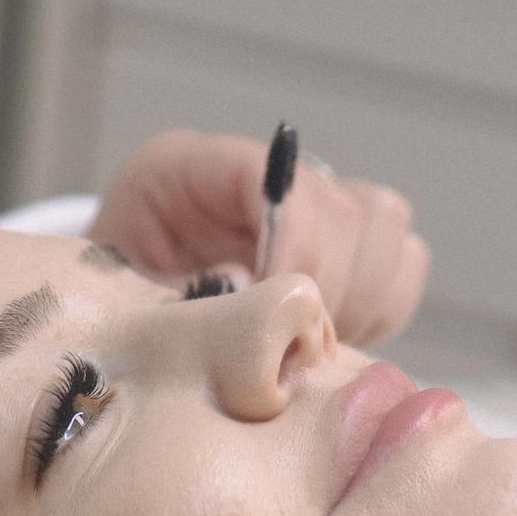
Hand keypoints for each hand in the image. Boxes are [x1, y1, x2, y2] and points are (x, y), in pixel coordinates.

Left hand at [90, 128, 429, 346]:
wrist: (122, 327)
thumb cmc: (114, 315)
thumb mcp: (122, 303)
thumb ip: (176, 300)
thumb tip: (250, 308)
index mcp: (188, 169)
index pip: (276, 177)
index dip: (293, 248)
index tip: (280, 319)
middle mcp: (261, 173)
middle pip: (347, 205)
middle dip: (331, 288)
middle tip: (299, 346)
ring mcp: (313, 201)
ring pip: (387, 225)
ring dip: (362, 298)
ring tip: (313, 345)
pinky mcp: (347, 244)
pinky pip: (402, 264)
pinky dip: (380, 309)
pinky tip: (333, 339)